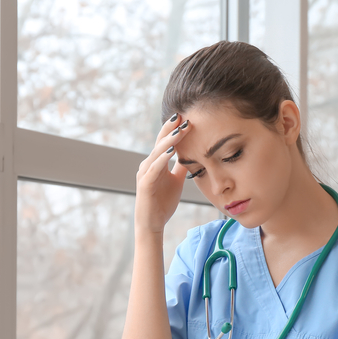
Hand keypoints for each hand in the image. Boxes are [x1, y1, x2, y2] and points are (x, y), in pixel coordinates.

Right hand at [135, 113, 191, 234]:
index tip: (187, 117)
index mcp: (156, 162)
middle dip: (171, 128)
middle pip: (160, 142)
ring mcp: (145, 173)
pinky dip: (162, 158)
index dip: (175, 129)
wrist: (153, 223)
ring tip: (180, 129)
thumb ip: (181, 167)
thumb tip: (192, 155)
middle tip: (182, 114)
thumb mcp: (177, 181)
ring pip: (157, 152)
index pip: (166, 141)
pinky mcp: (145, 184)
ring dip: (169, 140)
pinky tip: (171, 151)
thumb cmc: (163, 202)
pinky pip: (154, 168)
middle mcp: (148, 164)